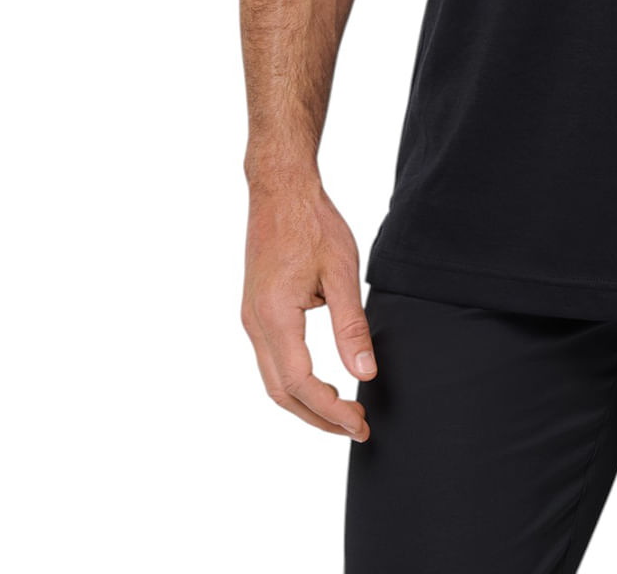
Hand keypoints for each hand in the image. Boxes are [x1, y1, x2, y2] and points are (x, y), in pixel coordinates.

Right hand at [241, 175, 375, 439]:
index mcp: (275, 317)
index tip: (361, 423)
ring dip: (306, 402)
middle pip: (282, 393)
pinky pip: (271, 360)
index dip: (331, 412)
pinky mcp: (256, 310)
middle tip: (357, 428)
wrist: (280, 189)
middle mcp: (255, 324)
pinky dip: (295, 382)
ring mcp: (251, 318)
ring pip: (273, 380)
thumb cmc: (312, 223)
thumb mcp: (342, 272)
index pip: (302, 385)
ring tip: (342, 412)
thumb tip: (364, 374)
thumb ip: (351, 327)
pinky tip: (320, 383)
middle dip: (318, 418)